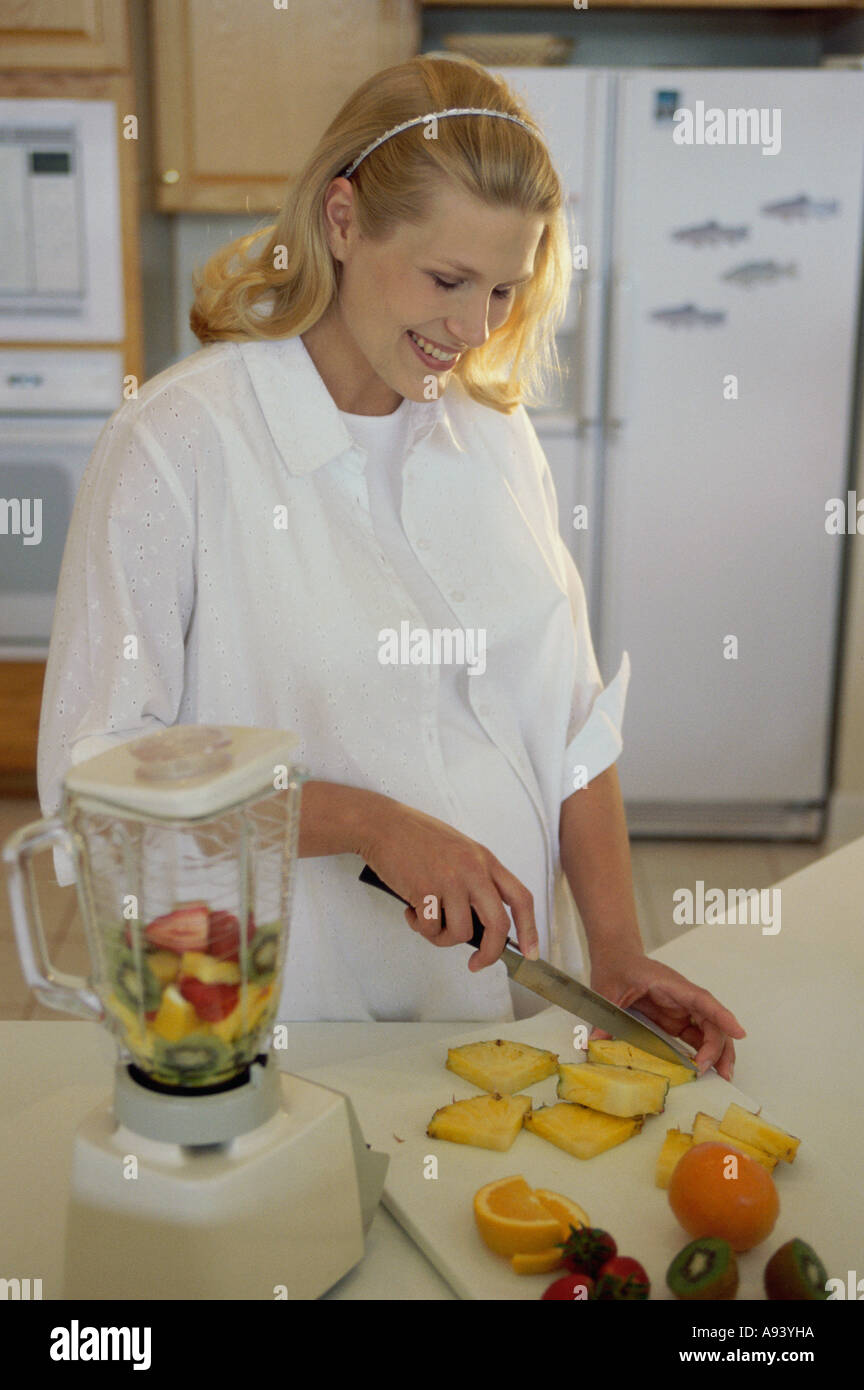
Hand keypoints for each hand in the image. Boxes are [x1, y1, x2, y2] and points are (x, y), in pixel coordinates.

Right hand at [359, 798, 538, 969]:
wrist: (384, 824)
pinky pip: (430, 928)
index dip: (530, 929)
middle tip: (477, 963)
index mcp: (486, 860)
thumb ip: (476, 879)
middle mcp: (473, 870)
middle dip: (490, 953)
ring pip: (460, 932)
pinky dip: (419, 927)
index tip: (530, 952)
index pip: (521, 898)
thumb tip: (481, 923)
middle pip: (498, 925)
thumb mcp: (461, 851)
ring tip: (427, 922)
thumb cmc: (418, 837)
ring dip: (442, 938)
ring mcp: (450, 880)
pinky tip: (411, 911)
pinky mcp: (424, 890)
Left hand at [588, 948, 745, 1080]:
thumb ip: (604, 1015)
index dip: (722, 1016)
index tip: (739, 1032)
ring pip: (709, 1031)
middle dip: (720, 1047)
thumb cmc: (617, 965)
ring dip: (718, 1053)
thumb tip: (593, 1041)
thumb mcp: (607, 989)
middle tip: (721, 1073)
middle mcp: (682, 999)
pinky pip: (695, 1037)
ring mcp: (681, 1010)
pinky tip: (703, 1069)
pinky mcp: (675, 1020)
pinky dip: (703, 1053)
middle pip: (712, 1022)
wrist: (615, 954)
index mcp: (671, 986)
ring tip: (722, 1076)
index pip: (702, 1000)